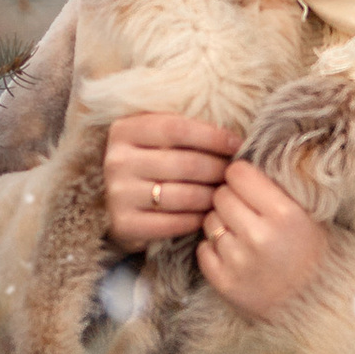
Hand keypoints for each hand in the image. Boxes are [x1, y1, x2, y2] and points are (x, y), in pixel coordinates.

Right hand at [103, 112, 240, 250]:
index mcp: (124, 130)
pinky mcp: (124, 224)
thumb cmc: (150, 164)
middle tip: (234, 175)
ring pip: (184, 195)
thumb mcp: (156, 138)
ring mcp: (119, 194)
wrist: (119, 204)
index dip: (212, 136)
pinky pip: (174, 223)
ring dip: (212, 196)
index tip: (237, 144)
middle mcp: (117, 161)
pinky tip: (207, 215)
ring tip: (225, 194)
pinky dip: (197, 220)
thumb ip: (183, 130)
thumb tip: (232, 135)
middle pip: (185, 164)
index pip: (177, 129)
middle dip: (218, 169)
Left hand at [197, 156, 332, 319]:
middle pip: (221, 196)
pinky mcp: (225, 283)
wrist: (317, 303)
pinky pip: (203, 249)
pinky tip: (235, 253)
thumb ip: (272, 189)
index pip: (238, 174)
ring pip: (209, 222)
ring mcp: (240, 262)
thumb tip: (234, 164)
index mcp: (285, 214)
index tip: (247, 185)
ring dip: (221, 224)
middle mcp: (260, 237)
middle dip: (230, 200)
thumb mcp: (305, 214)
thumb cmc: (311, 252)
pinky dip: (214, 249)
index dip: (240, 176)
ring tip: (242, 234)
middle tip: (245, 212)